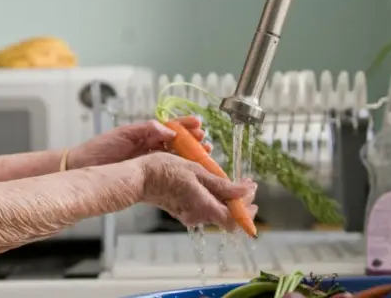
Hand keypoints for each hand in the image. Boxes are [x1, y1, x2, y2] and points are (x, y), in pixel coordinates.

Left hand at [68, 116, 208, 169]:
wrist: (83, 167)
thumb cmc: (100, 148)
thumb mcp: (124, 134)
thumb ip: (147, 130)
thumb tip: (169, 130)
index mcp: (146, 134)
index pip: (171, 127)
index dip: (186, 126)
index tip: (199, 125)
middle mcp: (150, 147)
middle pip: (178, 143)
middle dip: (194, 142)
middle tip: (206, 143)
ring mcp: (149, 162)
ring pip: (176, 158)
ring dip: (191, 157)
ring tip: (204, 156)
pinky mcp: (146, 177)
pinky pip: (166, 174)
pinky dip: (179, 173)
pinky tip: (190, 174)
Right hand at [137, 152, 256, 230]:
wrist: (138, 178)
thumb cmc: (164, 170)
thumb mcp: (196, 171)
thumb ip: (221, 185)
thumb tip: (245, 192)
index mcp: (203, 207)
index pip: (234, 220)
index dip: (247, 209)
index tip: (252, 190)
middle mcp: (197, 216)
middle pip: (227, 216)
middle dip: (240, 201)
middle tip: (245, 184)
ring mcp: (188, 214)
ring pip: (216, 210)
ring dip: (226, 197)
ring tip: (229, 180)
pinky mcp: (182, 210)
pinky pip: (204, 207)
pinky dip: (213, 197)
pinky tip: (211, 182)